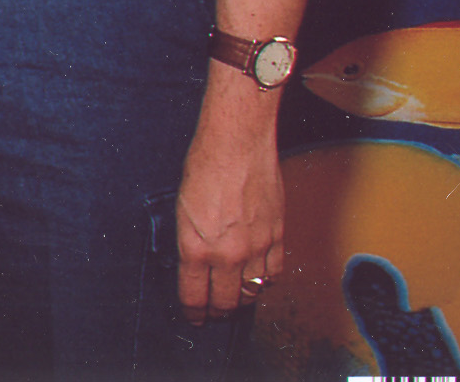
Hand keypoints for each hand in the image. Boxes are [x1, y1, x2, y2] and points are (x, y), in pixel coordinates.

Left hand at [175, 123, 283, 322]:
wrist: (237, 143)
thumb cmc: (205, 165)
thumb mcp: (182, 208)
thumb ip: (191, 242)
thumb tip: (196, 266)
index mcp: (196, 247)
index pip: (194, 296)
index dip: (194, 312)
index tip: (194, 317)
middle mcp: (226, 254)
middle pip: (224, 302)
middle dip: (217, 312)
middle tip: (214, 314)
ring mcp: (255, 248)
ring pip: (251, 292)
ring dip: (241, 300)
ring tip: (234, 300)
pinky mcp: (277, 237)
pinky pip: (274, 273)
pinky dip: (266, 281)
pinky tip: (258, 279)